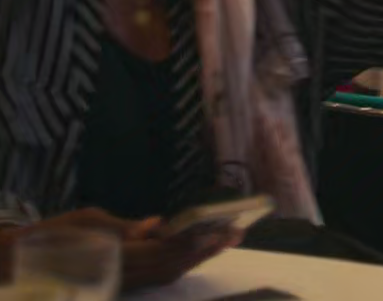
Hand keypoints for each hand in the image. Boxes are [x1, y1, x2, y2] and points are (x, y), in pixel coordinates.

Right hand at [18, 208, 236, 288]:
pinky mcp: (122, 285)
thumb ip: (123, 227)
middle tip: (237, 232)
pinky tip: (200, 250)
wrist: (22, 264)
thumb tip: (157, 225)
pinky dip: (181, 264)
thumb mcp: (85, 221)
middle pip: (171, 264)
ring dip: (199, 257)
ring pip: (168, 273)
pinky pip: (157, 277)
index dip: (192, 240)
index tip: (218, 226)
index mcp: (110, 257)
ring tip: (227, 239)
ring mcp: (121, 284)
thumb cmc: (51, 236)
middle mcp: (119, 275)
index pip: (161, 249)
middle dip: (205, 248)